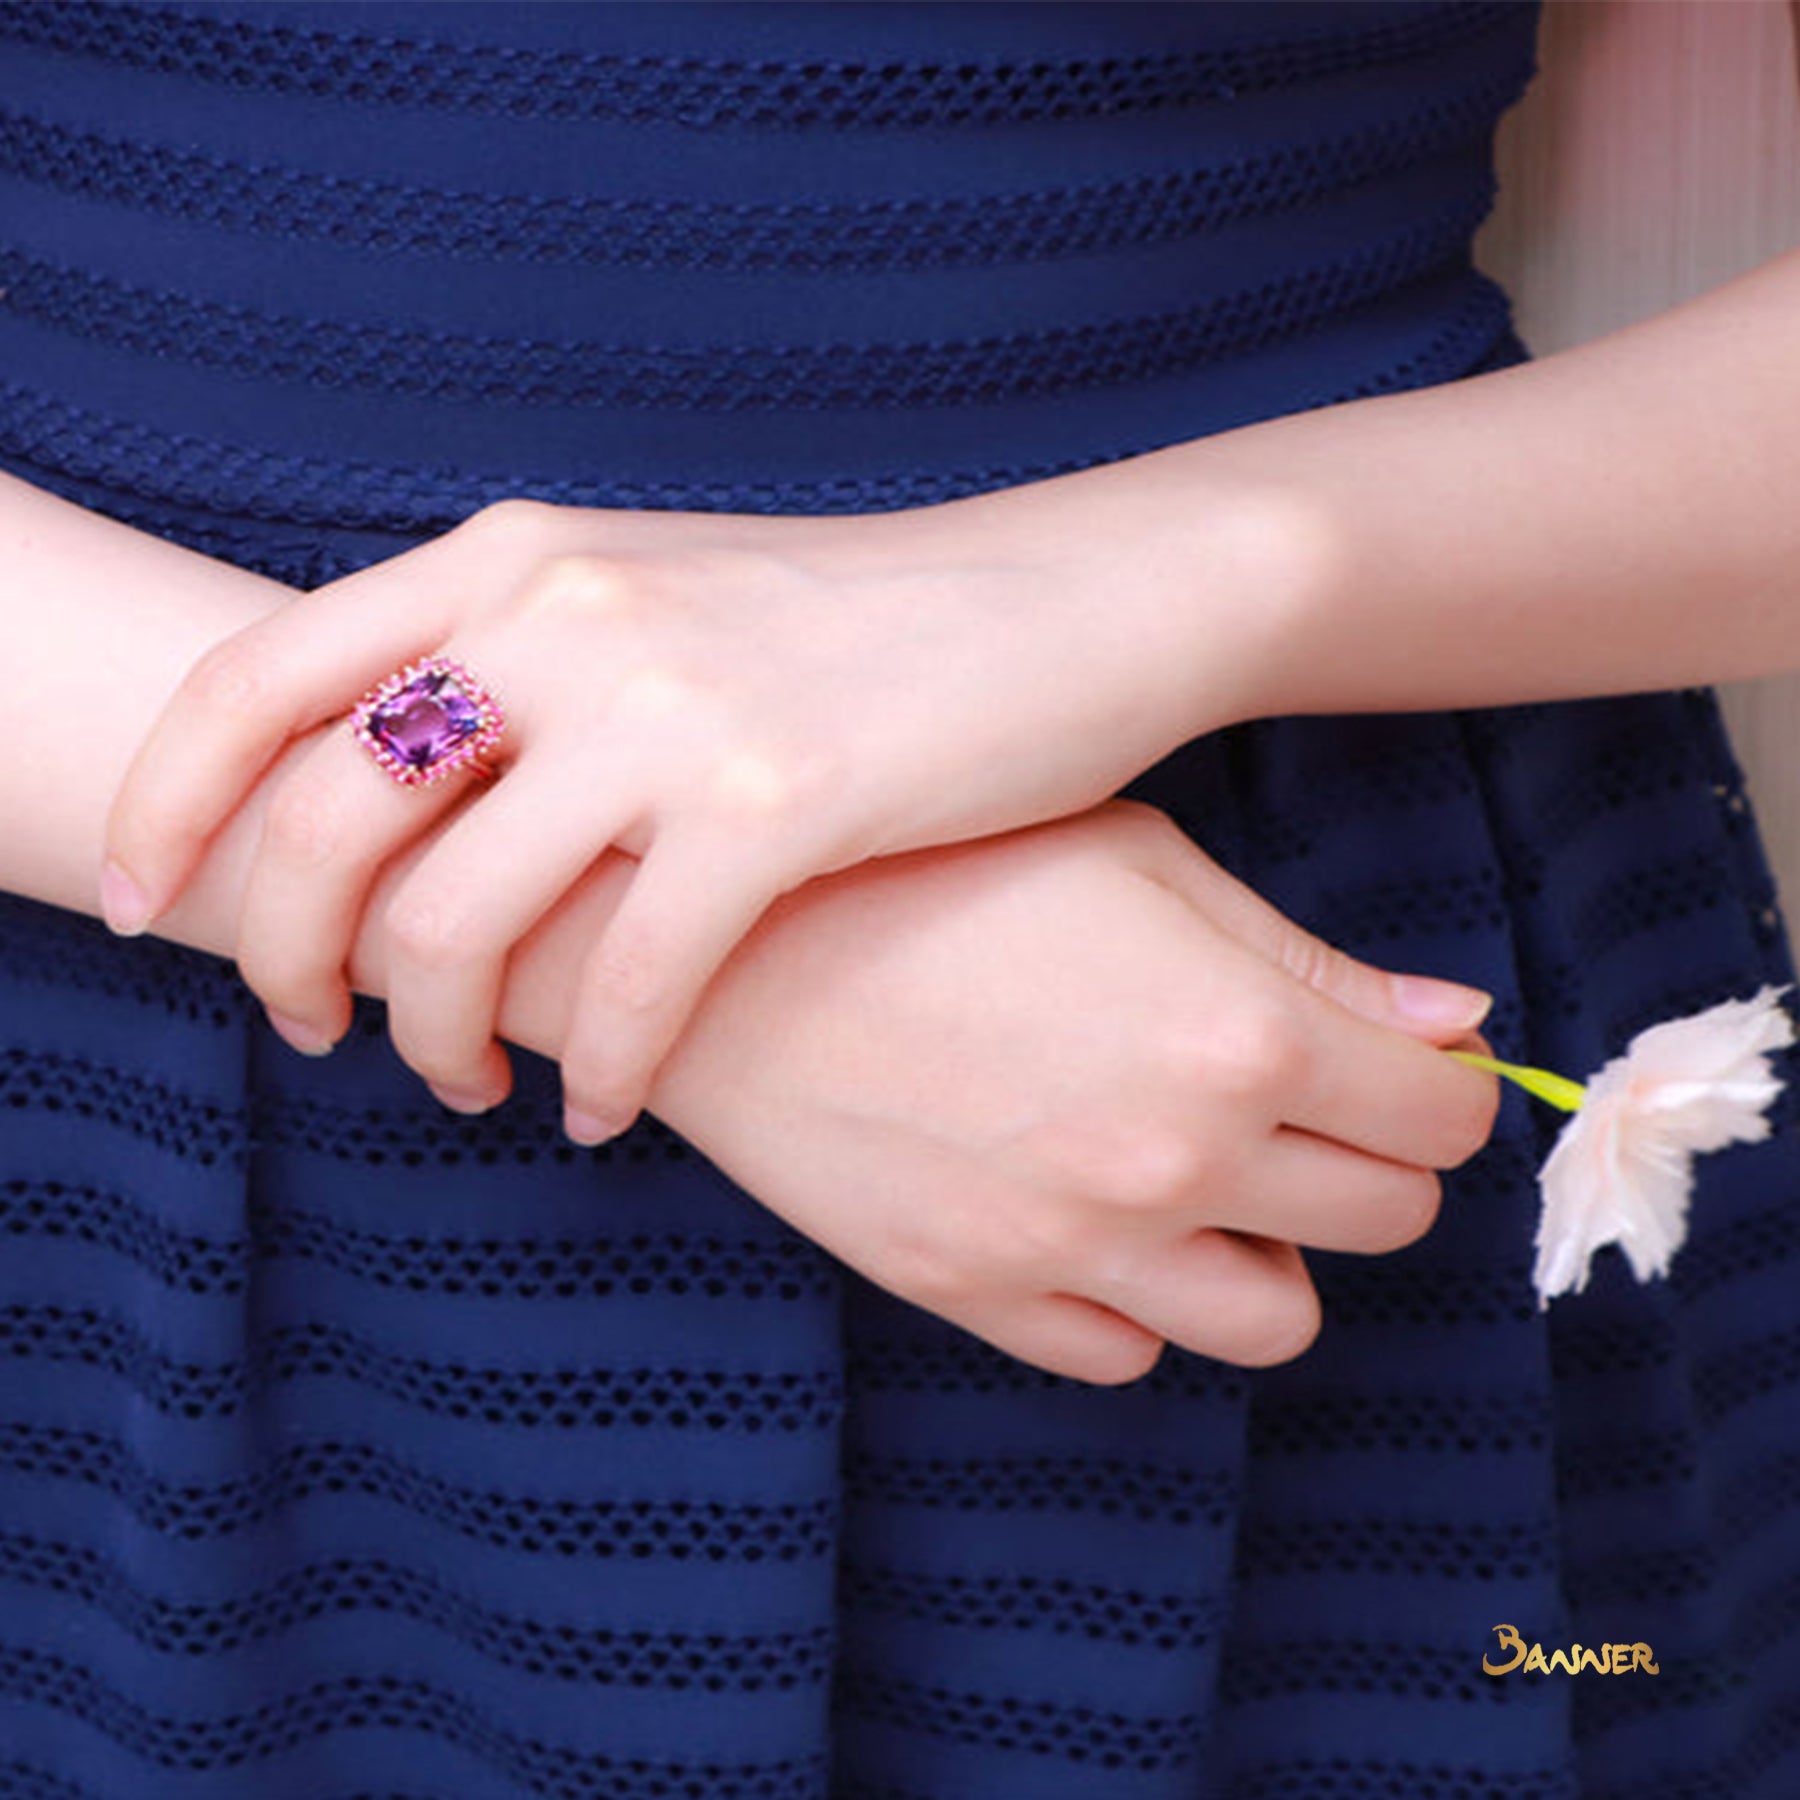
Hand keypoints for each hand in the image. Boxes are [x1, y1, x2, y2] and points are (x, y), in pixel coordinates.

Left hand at [100, 489, 1228, 1144]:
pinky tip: (598, 1111)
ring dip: (436, 1038)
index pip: (262, 680)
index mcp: (517, 560)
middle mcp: (567, 619)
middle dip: (291, 957)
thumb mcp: (656, 595)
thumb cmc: (855, 625)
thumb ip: (520, 658)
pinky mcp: (780, 807)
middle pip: (329, 824)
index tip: (141, 906)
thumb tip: (401, 789)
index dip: (166, 804)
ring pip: (456, 922)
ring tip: (466, 1089)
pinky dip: (593, 1069)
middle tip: (313, 1033)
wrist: (1064, 601)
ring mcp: (672, 712)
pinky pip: (629, 982)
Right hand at [643, 800, 1498, 1381]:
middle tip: (1312, 1105)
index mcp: (1236, 1034)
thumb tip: (1457, 1027)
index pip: (1442, 1117)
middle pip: (1384, 1217)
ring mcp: (1074, 1245)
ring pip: (1276, 1319)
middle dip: (1375, 1159)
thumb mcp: (1136, 863)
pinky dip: (1144, 1297)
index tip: (1408, 1068)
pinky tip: (1100, 1214)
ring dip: (1274, 1250)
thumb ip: (1306, 963)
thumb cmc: (932, 863)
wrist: (717, 937)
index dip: (1445, 1087)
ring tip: (1212, 1177)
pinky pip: (1126, 1352)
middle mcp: (1176, 1160)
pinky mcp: (978, 1295)